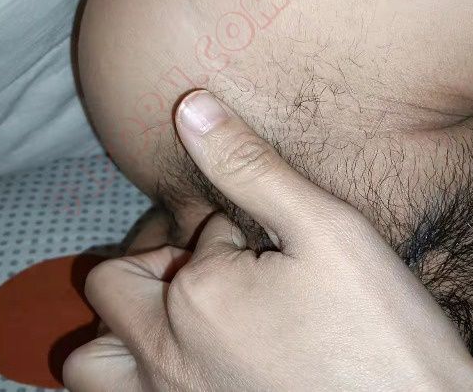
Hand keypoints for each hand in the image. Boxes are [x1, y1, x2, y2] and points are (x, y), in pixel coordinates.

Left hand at [64, 90, 472, 390]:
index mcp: (197, 295)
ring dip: (115, 329)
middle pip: (111, 287)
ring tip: (169, 319)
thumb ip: (250, 169)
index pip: (189, 239)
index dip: (227, 232)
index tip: (271, 249)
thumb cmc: (381, 328)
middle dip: (151, 266)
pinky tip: (187, 366)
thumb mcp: (327, 230)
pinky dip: (133, 375)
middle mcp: (166, 356)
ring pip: (91, 363)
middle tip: (210, 271)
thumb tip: (190, 108)